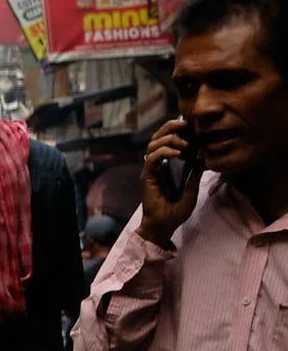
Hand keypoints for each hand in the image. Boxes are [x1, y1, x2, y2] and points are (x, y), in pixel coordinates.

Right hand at [139, 119, 199, 244]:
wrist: (164, 225)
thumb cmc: (176, 211)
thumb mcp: (192, 189)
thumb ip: (195, 173)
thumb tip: (203, 157)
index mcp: (167, 165)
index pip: (168, 141)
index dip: (177, 130)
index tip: (192, 127)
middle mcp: (156, 165)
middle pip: (157, 137)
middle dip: (170, 127)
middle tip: (185, 125)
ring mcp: (151, 170)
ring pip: (153, 144)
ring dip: (169, 139)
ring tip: (184, 145)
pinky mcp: (147, 176)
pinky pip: (152, 158)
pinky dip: (164, 152)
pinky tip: (178, 153)